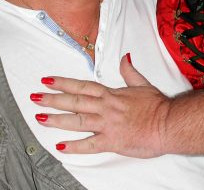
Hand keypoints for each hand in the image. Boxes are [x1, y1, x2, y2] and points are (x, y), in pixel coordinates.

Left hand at [33, 54, 170, 157]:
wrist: (168, 122)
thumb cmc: (157, 106)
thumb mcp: (143, 84)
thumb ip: (130, 72)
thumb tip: (125, 57)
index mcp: (112, 95)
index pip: (83, 86)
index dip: (64, 83)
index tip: (48, 81)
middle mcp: (106, 108)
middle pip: (75, 102)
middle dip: (53, 99)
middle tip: (35, 98)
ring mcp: (107, 124)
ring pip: (77, 121)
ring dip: (57, 119)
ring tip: (40, 118)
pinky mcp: (112, 141)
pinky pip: (90, 144)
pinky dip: (75, 146)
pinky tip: (61, 146)